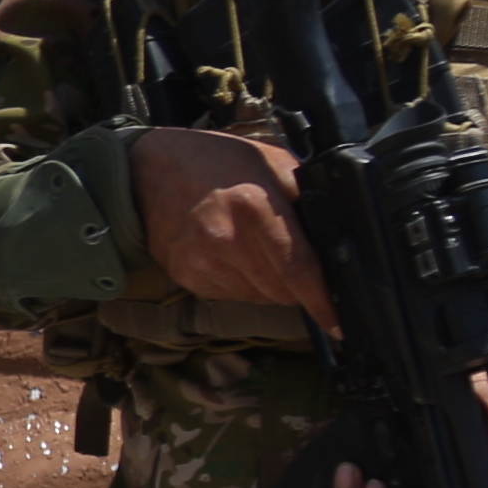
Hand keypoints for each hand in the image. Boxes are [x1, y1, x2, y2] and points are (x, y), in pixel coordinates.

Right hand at [129, 128, 330, 325]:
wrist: (150, 169)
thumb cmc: (216, 162)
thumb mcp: (270, 162)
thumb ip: (305, 196)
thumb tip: (334, 238)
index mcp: (253, 206)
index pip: (298, 269)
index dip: (321, 302)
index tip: (337, 325)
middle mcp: (225, 239)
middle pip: (281, 290)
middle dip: (297, 285)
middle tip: (292, 259)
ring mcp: (202, 261)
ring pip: (258, 297)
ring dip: (268, 284)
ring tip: (255, 248)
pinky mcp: (186, 274)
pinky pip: (231, 294)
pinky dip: (241, 282)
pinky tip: (231, 254)